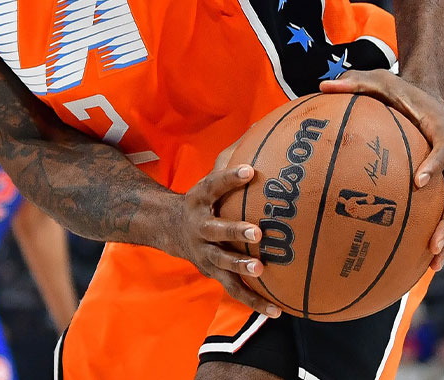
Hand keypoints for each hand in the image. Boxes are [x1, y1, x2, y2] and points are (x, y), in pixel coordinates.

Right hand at [161, 158, 281, 318]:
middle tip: (257, 231)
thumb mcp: (208, 181)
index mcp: (199, 200)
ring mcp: (204, 252)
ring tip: (261, 269)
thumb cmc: (201, 201)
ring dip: (241, 266)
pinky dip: (254, 301)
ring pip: (222, 262)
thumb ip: (230, 164)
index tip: (249, 171)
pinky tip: (276, 311)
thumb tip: (261, 132)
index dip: (229, 178)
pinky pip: (234, 289)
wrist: (167, 228)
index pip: (213, 185)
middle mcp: (199, 227)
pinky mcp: (212, 272)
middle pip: (216, 230)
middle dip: (235, 231)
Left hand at [321, 69, 443, 270]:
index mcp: (441, 127)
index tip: (419, 182)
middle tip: (433, 242)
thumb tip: (322, 83)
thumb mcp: (377, 78)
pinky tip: (423, 262)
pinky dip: (440, 235)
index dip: (436, 164)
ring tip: (433, 264)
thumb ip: (354, 82)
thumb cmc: (398, 89)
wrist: (428, 94)